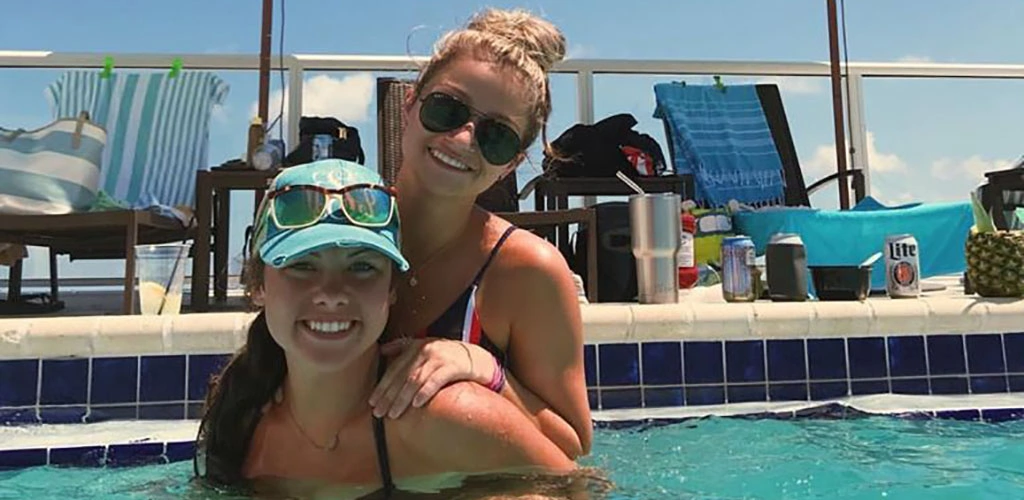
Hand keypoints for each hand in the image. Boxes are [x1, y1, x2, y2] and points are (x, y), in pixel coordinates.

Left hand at [370, 338, 494, 418]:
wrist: (480, 358)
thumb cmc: (450, 357)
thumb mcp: (428, 347)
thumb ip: (404, 347)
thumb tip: (382, 350)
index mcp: (416, 346)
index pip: (394, 368)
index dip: (382, 386)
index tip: (372, 402)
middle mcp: (426, 349)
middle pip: (402, 375)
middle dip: (388, 396)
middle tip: (378, 413)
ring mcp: (440, 357)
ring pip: (415, 380)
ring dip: (402, 398)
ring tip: (393, 414)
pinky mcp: (454, 366)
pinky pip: (436, 380)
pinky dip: (424, 392)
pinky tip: (416, 404)